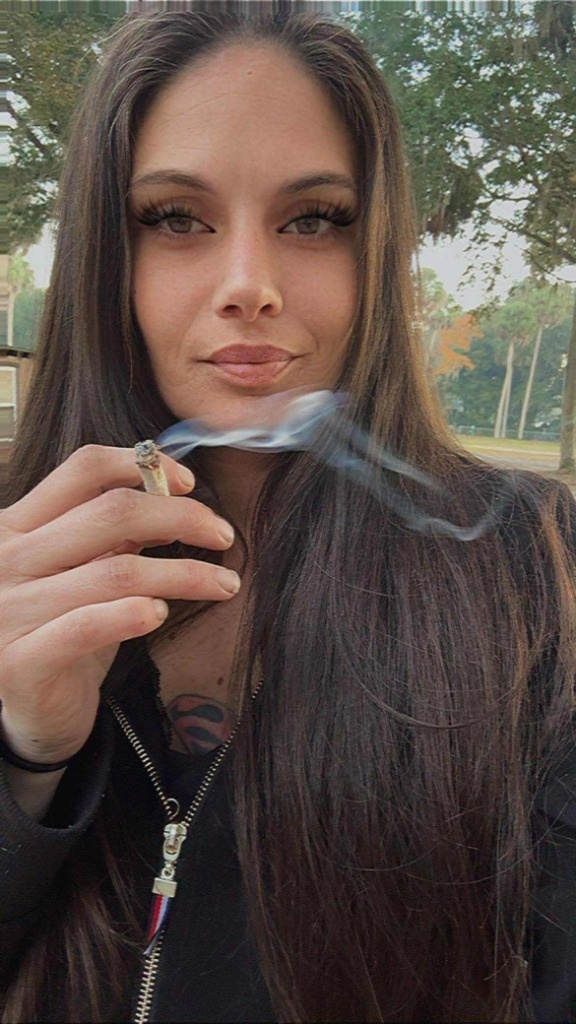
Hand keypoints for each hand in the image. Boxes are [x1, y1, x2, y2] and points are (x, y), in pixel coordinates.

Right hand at [0, 445, 238, 765]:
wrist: (29, 711)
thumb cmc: (62, 628)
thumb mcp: (82, 568)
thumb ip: (111, 533)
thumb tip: (173, 496)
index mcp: (19, 524)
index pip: (83, 469)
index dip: (141, 465)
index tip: (188, 483)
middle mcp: (8, 559)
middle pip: (111, 513)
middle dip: (182, 517)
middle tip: (223, 535)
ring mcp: (9, 610)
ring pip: (116, 572)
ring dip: (183, 574)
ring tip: (223, 583)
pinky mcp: (21, 662)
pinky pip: (87, 626)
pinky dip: (132, 615)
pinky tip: (161, 614)